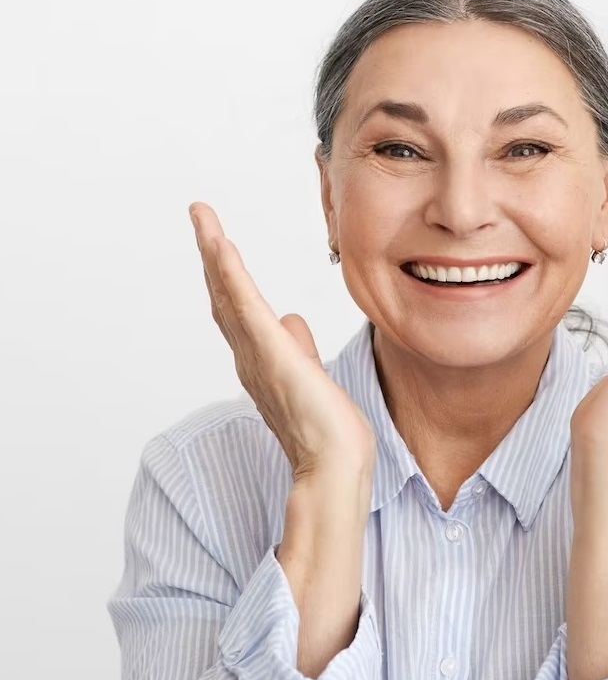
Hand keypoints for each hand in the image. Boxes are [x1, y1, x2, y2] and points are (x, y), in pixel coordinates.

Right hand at [189, 202, 375, 483]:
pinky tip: (220, 243)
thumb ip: (298, 349)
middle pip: (224, 298)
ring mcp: (257, 355)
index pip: (240, 312)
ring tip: (201, 216)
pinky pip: (245, 304)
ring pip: (228, 294)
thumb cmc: (328, 431)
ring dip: (214, 252)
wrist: (334, 463)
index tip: (219, 247)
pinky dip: (230, 272)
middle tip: (200, 218)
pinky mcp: (270, 351)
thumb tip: (293, 321)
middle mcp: (251, 359)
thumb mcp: (311, 377)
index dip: (226, 279)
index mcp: (262, 363)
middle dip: (212, 257)